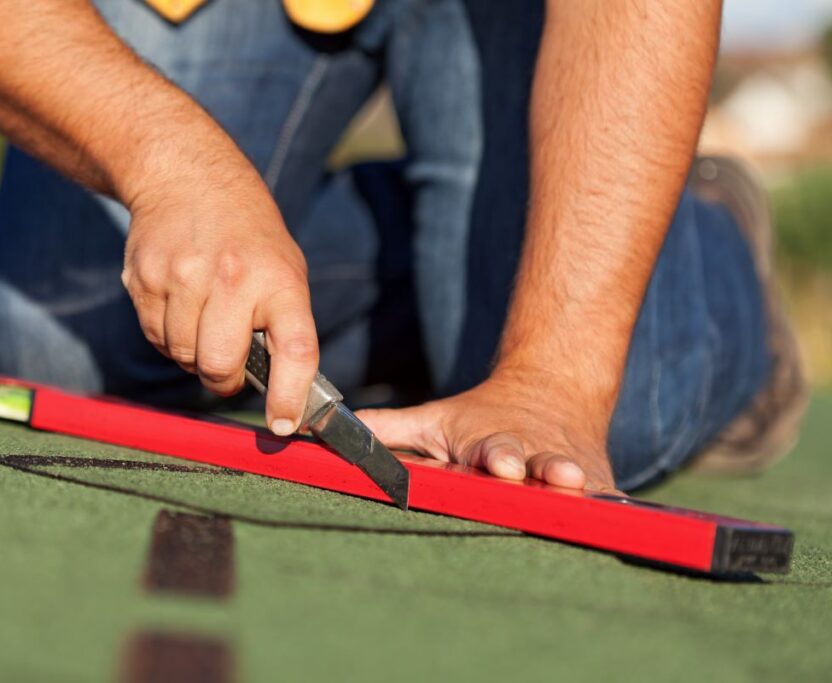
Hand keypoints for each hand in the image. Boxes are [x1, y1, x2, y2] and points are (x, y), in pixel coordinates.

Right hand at [120, 122, 317, 436]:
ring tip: (204, 316)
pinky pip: (155, 337)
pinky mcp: (143, 278)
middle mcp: (233, 278)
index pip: (295, 349)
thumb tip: (286, 400)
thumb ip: (283, 326)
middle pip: (218, 366)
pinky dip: (168, 334)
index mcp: (280, 280)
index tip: (284, 424)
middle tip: (228, 365)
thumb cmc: (248, 236)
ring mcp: (183, 276)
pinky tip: (179, 302)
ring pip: (183, 356)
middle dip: (223, 378)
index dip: (290, 396)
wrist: (187, 175)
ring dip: (193, 353)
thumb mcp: (284, 268)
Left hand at [357, 365, 617, 490]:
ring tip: (579, 482)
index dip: (494, 457)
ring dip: (572, 480)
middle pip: (532, 462)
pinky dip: (610, 502)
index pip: (490, 450)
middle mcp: (528, 452)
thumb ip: (389, 429)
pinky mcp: (592, 477)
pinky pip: (604, 493)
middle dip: (534, 467)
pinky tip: (622, 511)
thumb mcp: (436, 420)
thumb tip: (327, 432)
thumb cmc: (481, 418)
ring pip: (570, 476)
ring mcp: (561, 465)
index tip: (496, 463)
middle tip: (538, 471)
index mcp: (488, 442)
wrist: (552, 388)